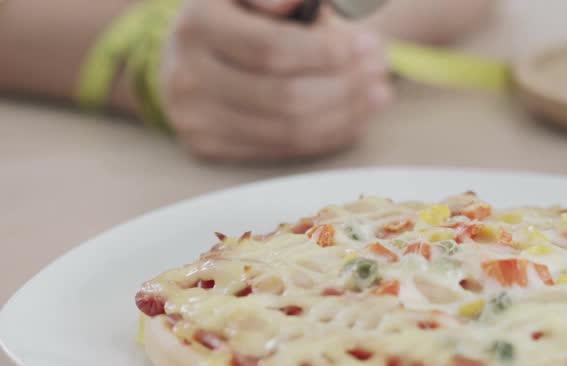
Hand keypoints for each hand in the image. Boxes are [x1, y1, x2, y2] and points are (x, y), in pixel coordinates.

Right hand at [158, 0, 392, 161]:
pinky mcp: (206, 148)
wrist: (188, 53)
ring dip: (342, 115)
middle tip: (380, 72)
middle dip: (343, 86)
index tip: (368, 45)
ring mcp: (194, 119)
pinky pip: (279, 150)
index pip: (272, 49)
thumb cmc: (234, 12)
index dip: (326, 52)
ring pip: (286, 130)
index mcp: (197, 25)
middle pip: (283, 96)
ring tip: (376, 95)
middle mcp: (186, 77)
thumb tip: (299, 4)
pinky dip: (324, 136)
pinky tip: (353, 118)